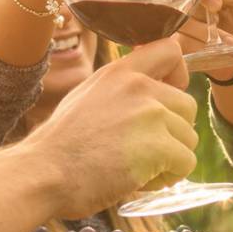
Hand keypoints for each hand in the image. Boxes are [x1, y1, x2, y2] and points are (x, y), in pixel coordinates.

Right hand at [20, 40, 197, 217]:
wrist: (43, 173)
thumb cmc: (60, 145)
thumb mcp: (87, 96)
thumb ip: (119, 88)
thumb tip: (148, 87)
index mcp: (120, 72)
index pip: (170, 50)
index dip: (178, 76)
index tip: (167, 97)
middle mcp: (139, 87)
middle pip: (187, 105)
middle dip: (173, 132)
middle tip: (144, 151)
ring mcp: (150, 115)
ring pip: (189, 137)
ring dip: (170, 158)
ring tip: (138, 168)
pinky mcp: (159, 146)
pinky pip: (186, 163)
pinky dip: (168, 177)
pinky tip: (141, 181)